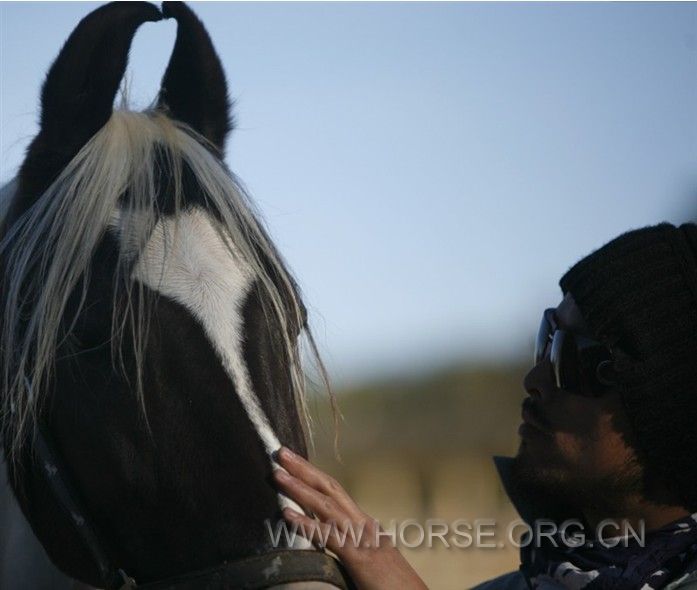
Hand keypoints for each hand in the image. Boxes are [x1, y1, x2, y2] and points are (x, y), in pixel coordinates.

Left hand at [272, 446, 427, 589]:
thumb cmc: (391, 584)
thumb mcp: (368, 557)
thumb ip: (349, 544)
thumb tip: (326, 538)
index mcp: (363, 523)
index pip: (334, 491)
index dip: (313, 474)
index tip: (294, 461)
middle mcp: (362, 523)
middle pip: (330, 488)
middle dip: (304, 468)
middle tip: (281, 452)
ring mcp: (361, 537)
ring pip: (326, 505)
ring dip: (299, 488)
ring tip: (278, 474)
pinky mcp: (359, 557)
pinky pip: (328, 536)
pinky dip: (306, 523)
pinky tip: (287, 515)